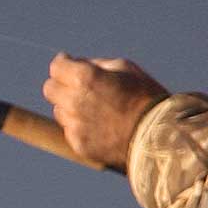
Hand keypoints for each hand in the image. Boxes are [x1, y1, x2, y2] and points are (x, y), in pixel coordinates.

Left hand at [44, 53, 167, 171]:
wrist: (158, 137)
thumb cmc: (146, 97)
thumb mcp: (126, 68)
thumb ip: (97, 65)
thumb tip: (78, 64)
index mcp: (84, 77)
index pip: (56, 67)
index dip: (63, 64)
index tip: (68, 64)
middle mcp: (73, 100)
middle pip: (50, 89)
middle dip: (61, 85)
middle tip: (77, 87)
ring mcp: (74, 124)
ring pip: (59, 111)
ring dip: (70, 107)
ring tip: (96, 109)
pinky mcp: (78, 144)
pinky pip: (70, 131)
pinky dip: (79, 126)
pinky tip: (100, 126)